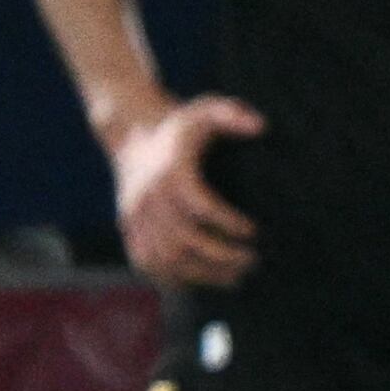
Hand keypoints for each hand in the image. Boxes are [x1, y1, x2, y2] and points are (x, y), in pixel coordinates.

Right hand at [107, 93, 263, 286]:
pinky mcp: (128, 228)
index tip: (253, 231)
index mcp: (170, 171)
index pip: (199, 205)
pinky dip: (173, 277)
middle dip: (221, 255)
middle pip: (183, 239)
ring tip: (236, 277)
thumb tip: (261, 126)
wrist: (133, 135)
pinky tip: (203, 280)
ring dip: (201, 273)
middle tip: (252, 260)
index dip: (227, 222)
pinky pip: (146, 262)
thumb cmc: (180, 126)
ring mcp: (134, 216)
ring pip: (165, 257)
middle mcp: (148, 196)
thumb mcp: (204, 110)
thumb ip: (231, 114)